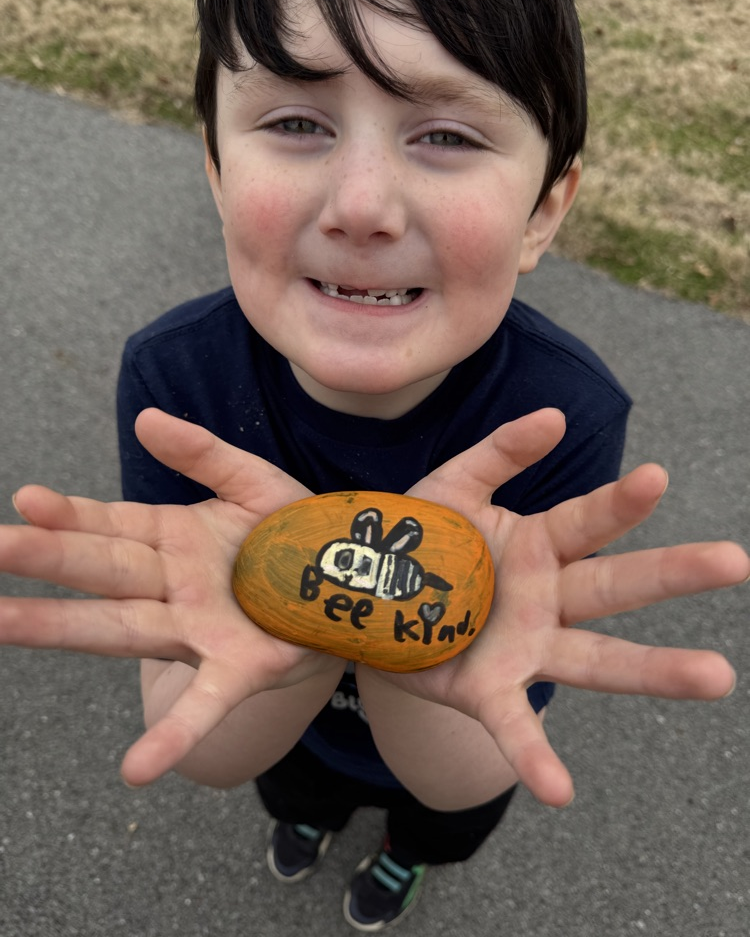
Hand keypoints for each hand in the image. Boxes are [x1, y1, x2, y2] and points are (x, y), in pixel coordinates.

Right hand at [0, 408, 340, 784]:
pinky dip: (173, 734)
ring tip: (1, 624)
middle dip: (45, 560)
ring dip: (63, 629)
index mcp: (172, 539)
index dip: (68, 514)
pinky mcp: (241, 668)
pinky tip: (137, 769)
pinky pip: (204, 704)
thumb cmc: (293, 535)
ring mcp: (199, 630)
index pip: (107, 524)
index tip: (26, 501)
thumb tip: (145, 419)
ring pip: (122, 628)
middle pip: (100, 571)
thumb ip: (204, 453)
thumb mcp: (254, 483)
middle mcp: (172, 585)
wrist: (350, 585)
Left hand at [393, 408, 748, 805]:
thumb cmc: (421, 539)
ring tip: (716, 677)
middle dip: (672, 573)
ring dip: (655, 671)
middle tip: (736, 561)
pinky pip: (516, 726)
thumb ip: (498, 453)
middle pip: (616, 587)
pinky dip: (537, 756)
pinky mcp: (488, 691)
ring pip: (597, 661)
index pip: (588, 520)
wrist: (369, 599)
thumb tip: (554, 417)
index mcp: (539, 544)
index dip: (619, 501)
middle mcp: (547, 597)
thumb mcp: (451, 487)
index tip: (656, 477)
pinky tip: (561, 790)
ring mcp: (526, 648)